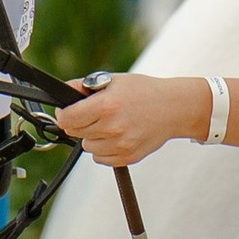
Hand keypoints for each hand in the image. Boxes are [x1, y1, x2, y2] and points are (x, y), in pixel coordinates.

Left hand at [54, 73, 208, 166]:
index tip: (66, 111)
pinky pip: (101, 158)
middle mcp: (112, 128)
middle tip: (94, 114)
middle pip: (76, 132)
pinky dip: (104, 148)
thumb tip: (64, 92)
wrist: (173, 108)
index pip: (68, 119)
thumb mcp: (113, 80)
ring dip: (93, 136)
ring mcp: (120, 145)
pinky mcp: (128, 157)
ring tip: (110, 124)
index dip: (64, 114)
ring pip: (87, 146)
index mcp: (106, 106)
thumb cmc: (144, 92)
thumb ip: (85, 86)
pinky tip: (118, 135)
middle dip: (80, 122)